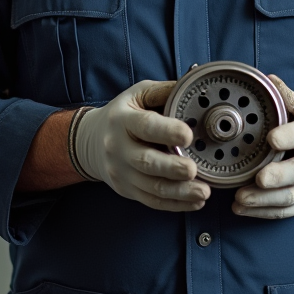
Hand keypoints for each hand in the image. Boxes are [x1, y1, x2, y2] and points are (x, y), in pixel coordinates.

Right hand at [75, 80, 210, 211]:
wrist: (91, 141)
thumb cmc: (123, 114)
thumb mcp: (138, 94)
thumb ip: (164, 92)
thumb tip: (193, 89)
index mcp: (123, 120)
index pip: (145, 126)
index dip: (167, 131)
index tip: (188, 135)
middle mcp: (119, 147)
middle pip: (146, 162)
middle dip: (172, 168)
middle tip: (194, 170)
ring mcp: (121, 172)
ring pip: (151, 187)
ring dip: (179, 192)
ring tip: (203, 193)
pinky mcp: (127, 190)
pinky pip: (151, 201)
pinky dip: (174, 204)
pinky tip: (194, 202)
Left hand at [232, 75, 293, 218]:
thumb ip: (288, 99)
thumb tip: (268, 80)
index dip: (290, 137)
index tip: (271, 139)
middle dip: (278, 177)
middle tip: (257, 179)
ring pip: (292, 197)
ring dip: (264, 201)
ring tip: (241, 198)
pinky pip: (287, 212)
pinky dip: (263, 212)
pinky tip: (243, 209)